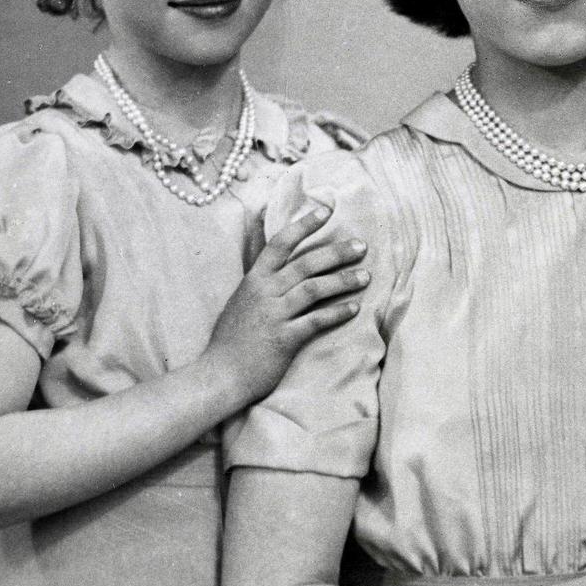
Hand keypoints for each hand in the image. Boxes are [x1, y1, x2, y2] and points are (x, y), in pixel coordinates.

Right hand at [205, 206, 367, 401]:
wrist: (219, 375)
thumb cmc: (231, 339)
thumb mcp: (242, 301)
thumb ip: (262, 283)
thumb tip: (283, 267)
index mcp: (254, 280)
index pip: (281, 243)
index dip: (304, 225)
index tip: (326, 210)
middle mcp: (264, 292)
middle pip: (306, 263)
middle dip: (337, 252)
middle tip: (362, 247)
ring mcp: (274, 315)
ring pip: (314, 288)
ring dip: (343, 281)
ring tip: (366, 277)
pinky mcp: (284, 338)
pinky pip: (316, 320)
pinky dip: (337, 312)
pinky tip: (355, 308)